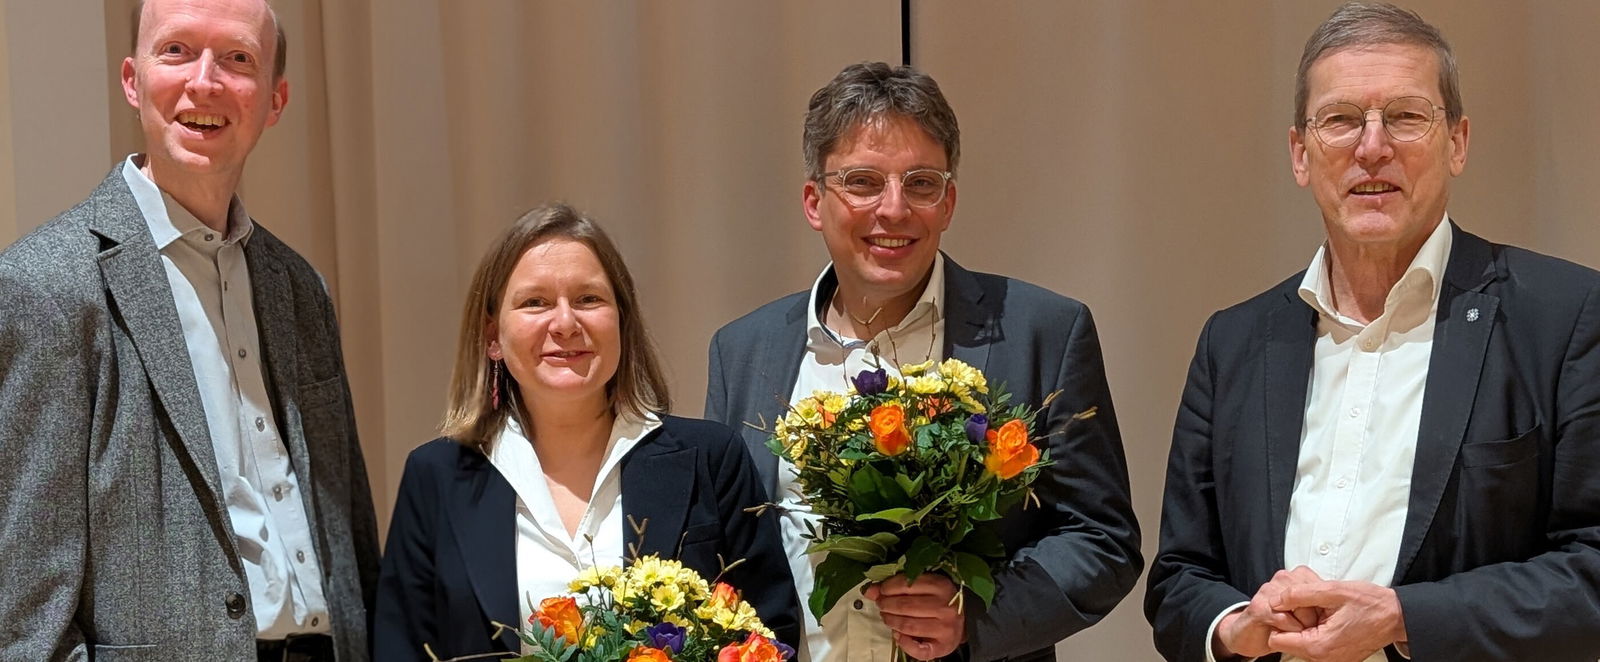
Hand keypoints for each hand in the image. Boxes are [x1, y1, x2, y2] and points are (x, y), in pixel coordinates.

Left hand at [864, 574, 965, 659]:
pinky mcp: (943, 646)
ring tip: (887, 618)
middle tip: (882, 606)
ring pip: (908, 626)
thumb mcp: (922, 588)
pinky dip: (903, 643)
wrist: (963, 621)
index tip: (881, 591)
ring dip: (891, 622)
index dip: (888, 588)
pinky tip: (897, 635)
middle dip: (886, 605)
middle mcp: (945, 607)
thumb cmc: (938, 601)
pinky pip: (918, 649)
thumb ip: (896, 586)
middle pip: (905, 606)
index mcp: (941, 586)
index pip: (907, 584)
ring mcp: (945, 628)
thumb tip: (869, 590)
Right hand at [1214, 566, 1324, 658]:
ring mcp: (1269, 590)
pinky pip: (1283, 618)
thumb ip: (1319, 603)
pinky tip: (1284, 632)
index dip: (1323, 608)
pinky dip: (1289, 629)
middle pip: (1311, 595)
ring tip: (1295, 629)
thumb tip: (1340, 607)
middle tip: (1306, 627)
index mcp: (1296, 576)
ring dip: (1301, 623)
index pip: (1320, 586)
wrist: (1247, 634)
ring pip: (1298, 606)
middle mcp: (1282, 579)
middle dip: (1313, 616)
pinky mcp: (1259, 606)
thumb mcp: (1308, 612)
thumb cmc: (1280, 624)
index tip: (1318, 621)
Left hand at [1267, 580, 1405, 661]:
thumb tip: (1276, 599)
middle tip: (1307, 605)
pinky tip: (1327, 618)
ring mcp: (1331, 660)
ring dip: (1303, 626)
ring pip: (1299, 644)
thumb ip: (1300, 594)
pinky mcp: (1337, 658)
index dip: (1278, 619)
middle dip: (1291, 622)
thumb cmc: (1370, 604)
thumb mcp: (1333, 591)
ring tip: (1320, 610)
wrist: (1397, 616)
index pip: (1276, 639)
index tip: (1289, 605)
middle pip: (1286, 642)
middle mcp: (1323, 659)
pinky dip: (1315, 632)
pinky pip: (1314, 646)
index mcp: (1319, 646)